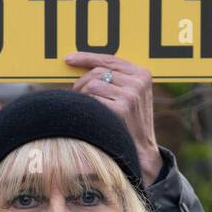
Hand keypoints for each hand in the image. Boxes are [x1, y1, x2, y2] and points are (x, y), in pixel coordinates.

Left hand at [65, 52, 163, 184]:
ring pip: (92, 85)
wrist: (141, 153)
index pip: (110, 60)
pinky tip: (90, 118)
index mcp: (142, 75)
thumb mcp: (130, 97)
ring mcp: (130, 95)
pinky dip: (86, 108)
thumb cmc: (129, 125)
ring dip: (83, 97)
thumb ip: (115, 80)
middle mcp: (138, 82)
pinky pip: (92, 99)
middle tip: (76, 97)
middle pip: (97, 72)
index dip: (87, 58)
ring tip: (87, 111)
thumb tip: (81, 66)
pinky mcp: (121, 108)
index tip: (69, 59)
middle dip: (81, 83)